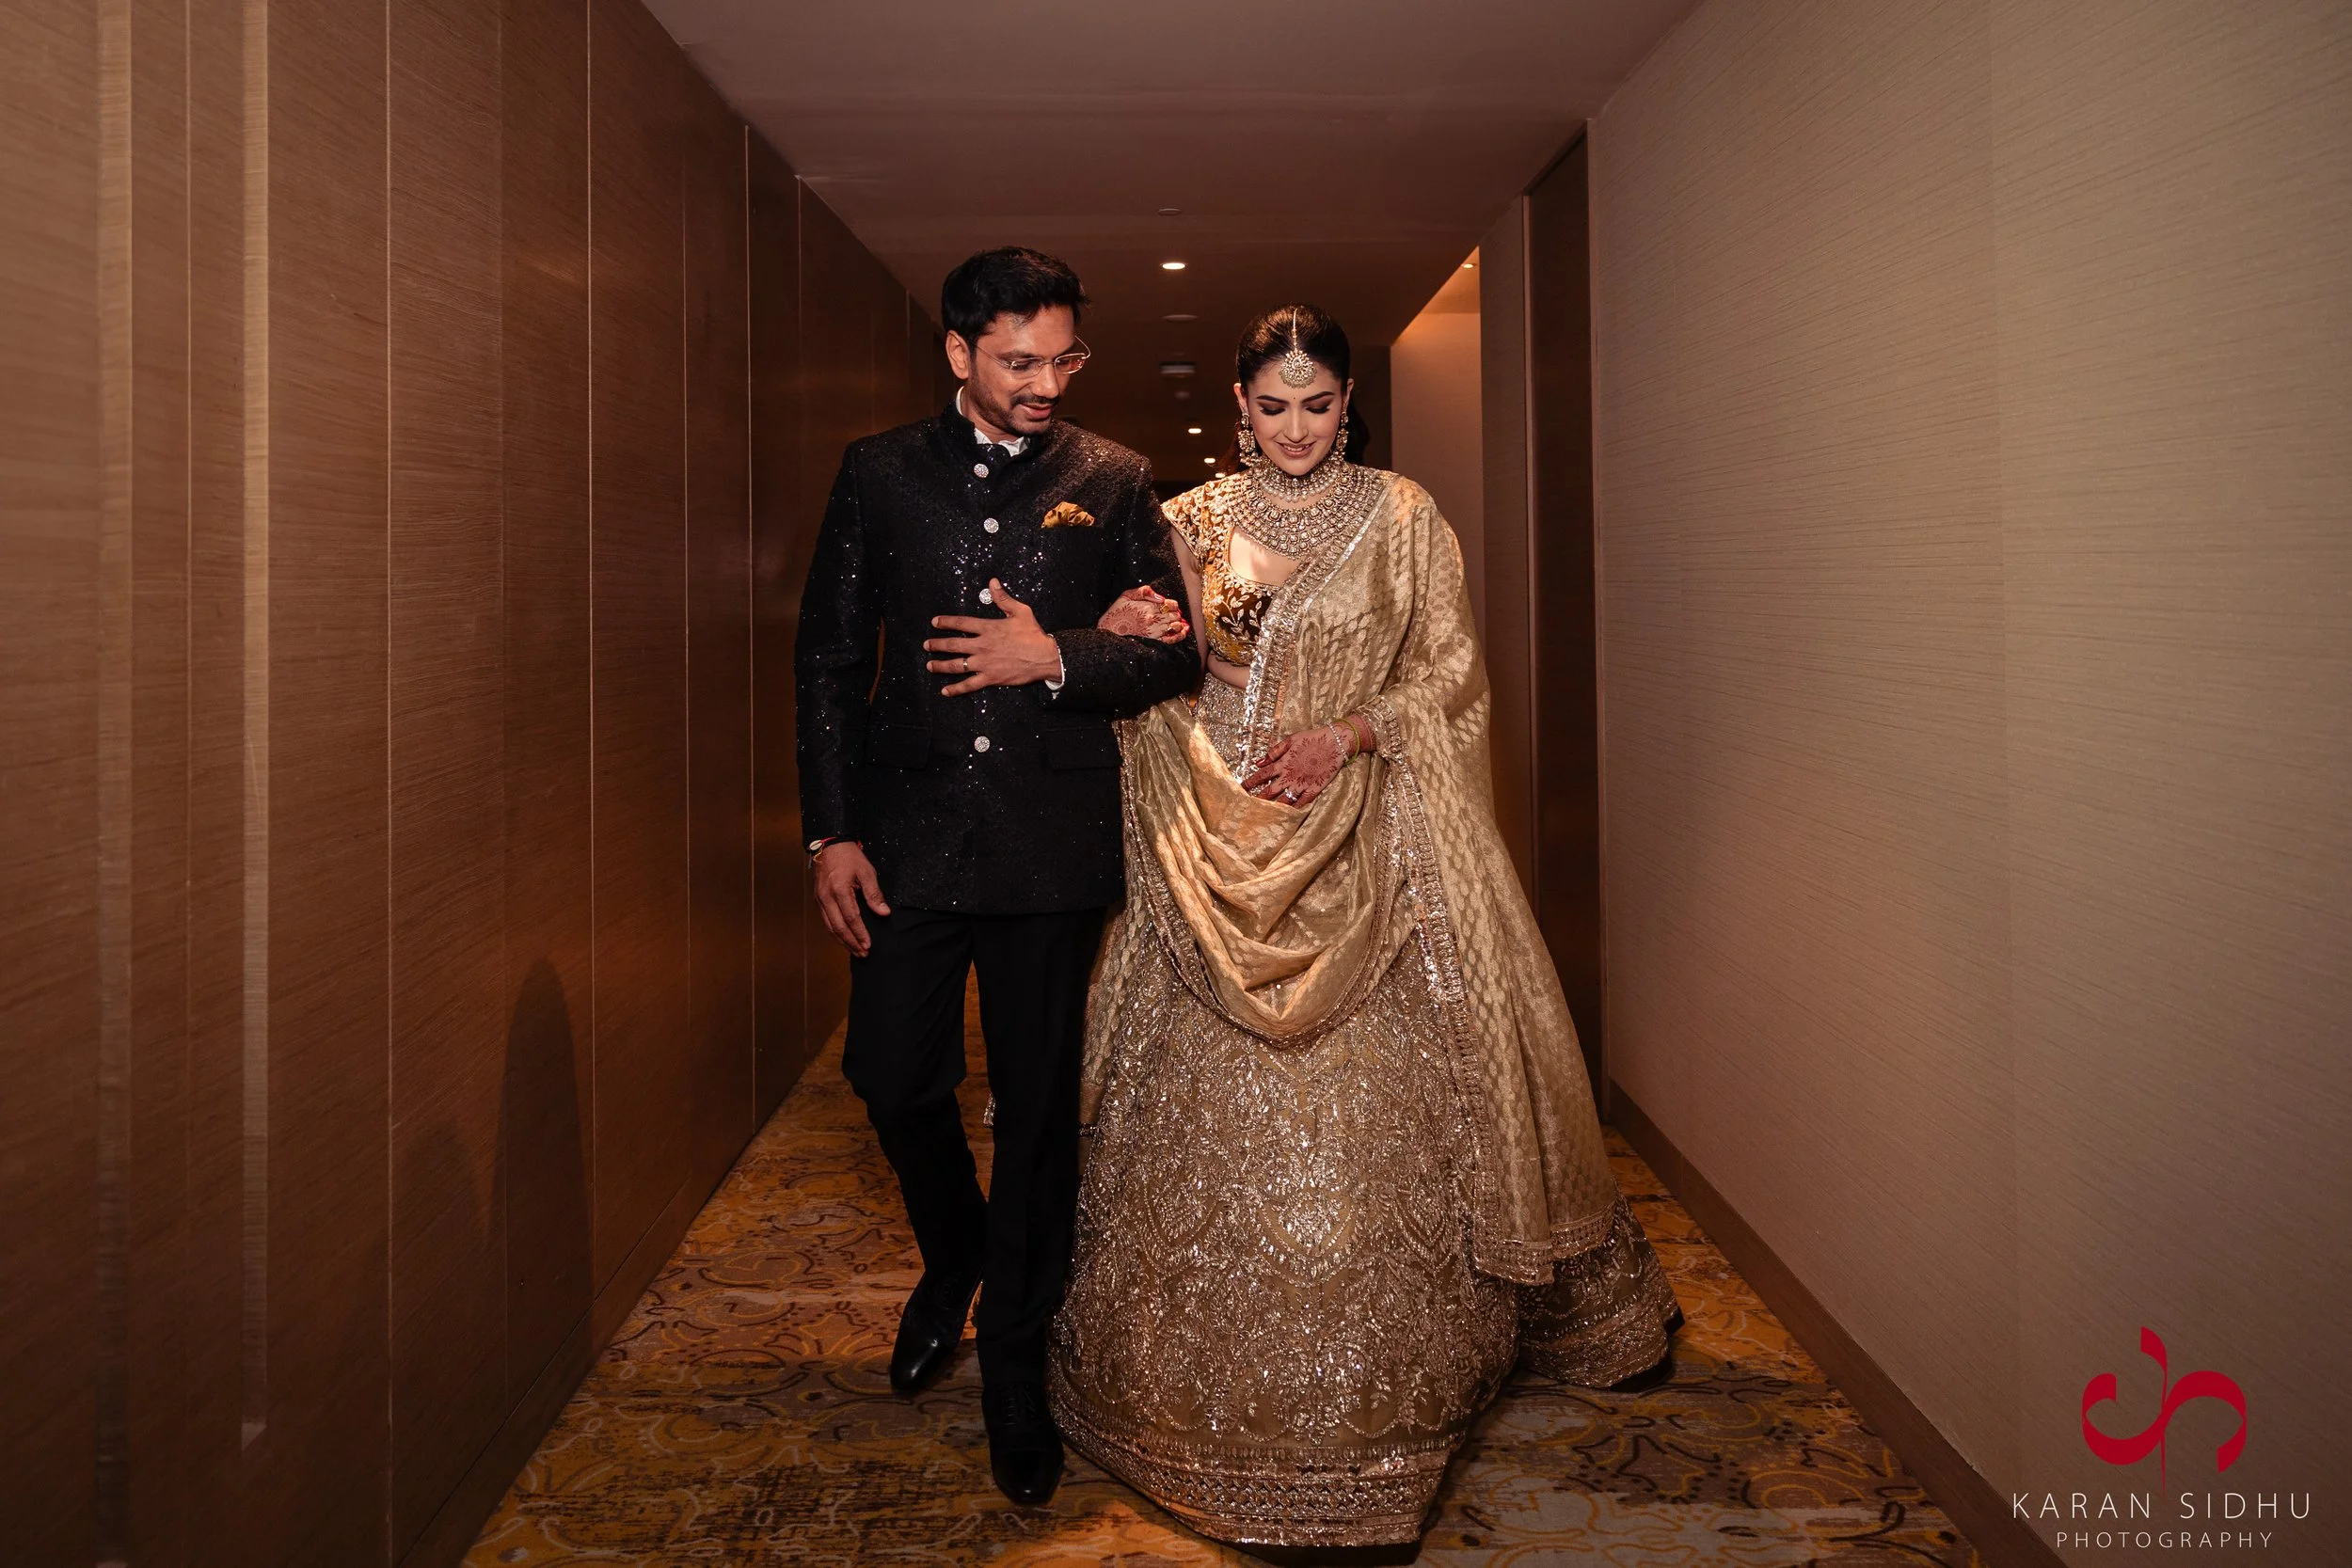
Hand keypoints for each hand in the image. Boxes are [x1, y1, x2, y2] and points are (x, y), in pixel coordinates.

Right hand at [814, 842, 890, 956]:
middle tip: (863, 953)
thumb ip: (874, 894)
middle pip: (838, 927)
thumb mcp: (867, 872)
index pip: (851, 918)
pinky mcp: (819, 899)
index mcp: (839, 890)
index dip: (860, 933)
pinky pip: (826, 920)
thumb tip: (883, 913)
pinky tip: (844, 938)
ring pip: (830, 927)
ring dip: (842, 941)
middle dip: (851, 942)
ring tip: (855, 951)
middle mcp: (826, 897)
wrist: (830, 845)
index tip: (868, 945)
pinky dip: (835, 932)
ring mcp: (820, 899)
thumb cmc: (849, 857)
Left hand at [924, 580, 1062, 694]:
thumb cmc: (1034, 634)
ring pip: (957, 665)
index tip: (935, 622)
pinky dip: (956, 689)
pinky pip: (969, 685)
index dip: (946, 622)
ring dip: (941, 665)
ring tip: (930, 665)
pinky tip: (945, 691)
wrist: (1045, 657)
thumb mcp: (1021, 611)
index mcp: (988, 628)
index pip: (961, 623)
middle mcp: (982, 645)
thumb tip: (992, 583)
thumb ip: (1003, 598)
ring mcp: (984, 663)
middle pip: (953, 645)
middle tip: (926, 645)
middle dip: (937, 645)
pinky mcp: (990, 678)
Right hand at [1097, 585, 1188, 642]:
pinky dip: (1179, 635)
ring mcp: (1155, 630)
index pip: (1172, 604)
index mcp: (1149, 606)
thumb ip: (1144, 591)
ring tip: (1175, 622)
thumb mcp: (1127, 594)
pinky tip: (1183, 631)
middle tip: (1170, 614)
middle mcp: (1154, 618)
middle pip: (1176, 615)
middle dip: (1175, 614)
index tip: (1168, 606)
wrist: (1110, 628)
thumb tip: (1160, 597)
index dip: (1173, 605)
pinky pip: (1171, 639)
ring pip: (1176, 626)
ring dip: (1178, 623)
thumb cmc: (1118, 610)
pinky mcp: (1153, 639)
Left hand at [1242, 723, 1351, 808]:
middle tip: (1249, 807)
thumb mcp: (1290, 740)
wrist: (1335, 742)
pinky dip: (1295, 808)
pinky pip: (1303, 802)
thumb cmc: (1311, 738)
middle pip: (1270, 791)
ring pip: (1285, 800)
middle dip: (1259, 799)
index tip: (1240, 789)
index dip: (1250, 783)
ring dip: (1274, 807)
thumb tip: (1258, 762)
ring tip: (1266, 814)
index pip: (1262, 775)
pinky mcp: (1315, 788)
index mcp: (1283, 763)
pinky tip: (1288, 814)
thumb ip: (1274, 752)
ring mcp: (1303, 783)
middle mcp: (1290, 776)